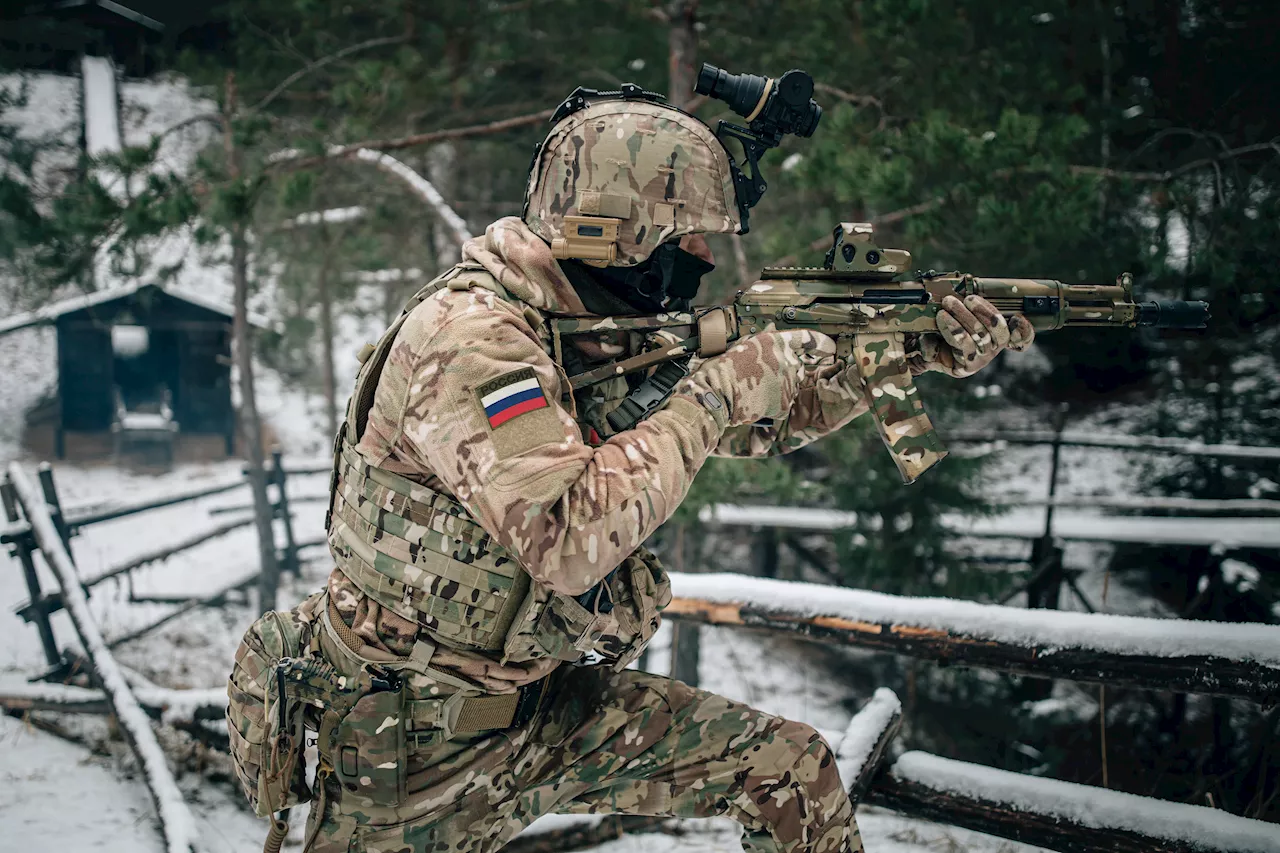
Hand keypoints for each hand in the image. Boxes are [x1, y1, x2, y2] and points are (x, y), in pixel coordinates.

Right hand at [685, 329, 834, 426]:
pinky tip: (755, 402)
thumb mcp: (742, 346)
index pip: (809, 339)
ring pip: (790, 386)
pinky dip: (772, 406)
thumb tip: (772, 327)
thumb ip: (762, 338)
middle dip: (785, 371)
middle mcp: (787, 360)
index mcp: (777, 342)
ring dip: (777, 389)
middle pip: (797, 365)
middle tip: (762, 376)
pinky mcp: (784, 402)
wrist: (717, 394)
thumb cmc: (723, 368)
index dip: (822, 344)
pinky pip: (783, 404)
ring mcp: (788, 382)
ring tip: (753, 389)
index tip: (829, 349)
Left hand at [908, 294, 1034, 377]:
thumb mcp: (955, 312)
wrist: (921, 349)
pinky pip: (964, 344)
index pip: (1022, 336)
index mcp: (997, 334)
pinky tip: (943, 317)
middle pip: (999, 330)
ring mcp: (981, 358)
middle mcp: (993, 347)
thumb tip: (966, 285)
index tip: (1018, 317)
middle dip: (984, 310)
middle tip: (968, 298)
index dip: (1024, 330)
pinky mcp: (966, 366)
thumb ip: (966, 303)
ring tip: (948, 302)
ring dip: (964, 316)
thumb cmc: (943, 326)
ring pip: (980, 336)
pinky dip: (953, 328)